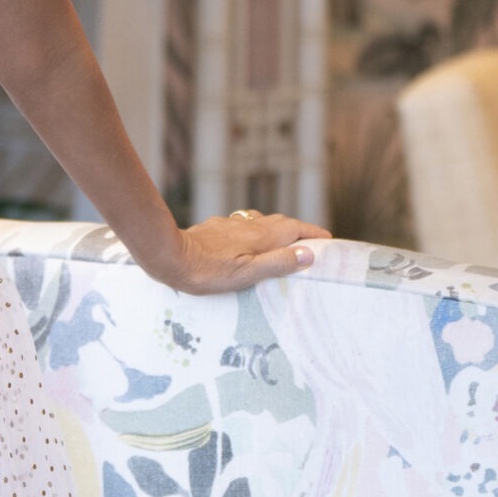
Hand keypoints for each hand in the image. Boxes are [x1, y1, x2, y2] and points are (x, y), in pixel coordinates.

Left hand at [152, 207, 331, 295]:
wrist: (169, 256)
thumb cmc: (208, 271)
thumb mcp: (247, 274)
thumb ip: (278, 263)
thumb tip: (309, 254)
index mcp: (262, 236)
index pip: (296, 229)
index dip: (313, 233)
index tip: (328, 240)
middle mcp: (249, 225)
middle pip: (281, 224)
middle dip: (297, 232)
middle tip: (309, 244)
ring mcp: (231, 224)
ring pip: (260, 222)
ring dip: (275, 230)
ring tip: (281, 242)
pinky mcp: (215, 228)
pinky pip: (242, 226)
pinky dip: (254, 231)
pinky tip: (245, 242)